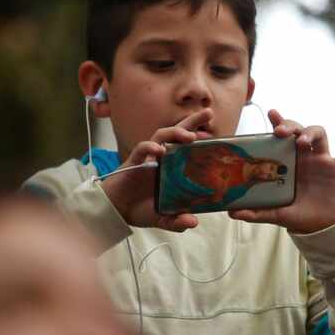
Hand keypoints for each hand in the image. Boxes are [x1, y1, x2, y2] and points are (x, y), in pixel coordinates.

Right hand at [100, 109, 213, 231]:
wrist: (116, 212)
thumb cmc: (139, 210)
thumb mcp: (163, 219)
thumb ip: (177, 221)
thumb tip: (192, 222)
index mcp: (171, 169)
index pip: (187, 149)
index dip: (201, 141)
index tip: (218, 137)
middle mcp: (162, 159)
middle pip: (177, 134)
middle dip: (193, 122)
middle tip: (208, 112)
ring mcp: (148, 158)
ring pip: (162, 135)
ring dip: (175, 132)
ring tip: (189, 136)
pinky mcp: (133, 162)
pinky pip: (142, 148)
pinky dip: (150, 146)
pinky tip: (159, 149)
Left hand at [229, 109, 334, 233]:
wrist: (322, 226)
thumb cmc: (298, 213)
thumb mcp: (276, 213)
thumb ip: (256, 213)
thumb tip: (232, 213)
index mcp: (288, 161)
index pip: (282, 136)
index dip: (279, 122)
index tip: (272, 113)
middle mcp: (304, 156)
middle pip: (299, 129)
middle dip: (291, 125)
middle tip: (281, 132)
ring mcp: (322, 160)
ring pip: (319, 134)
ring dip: (311, 133)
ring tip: (302, 142)